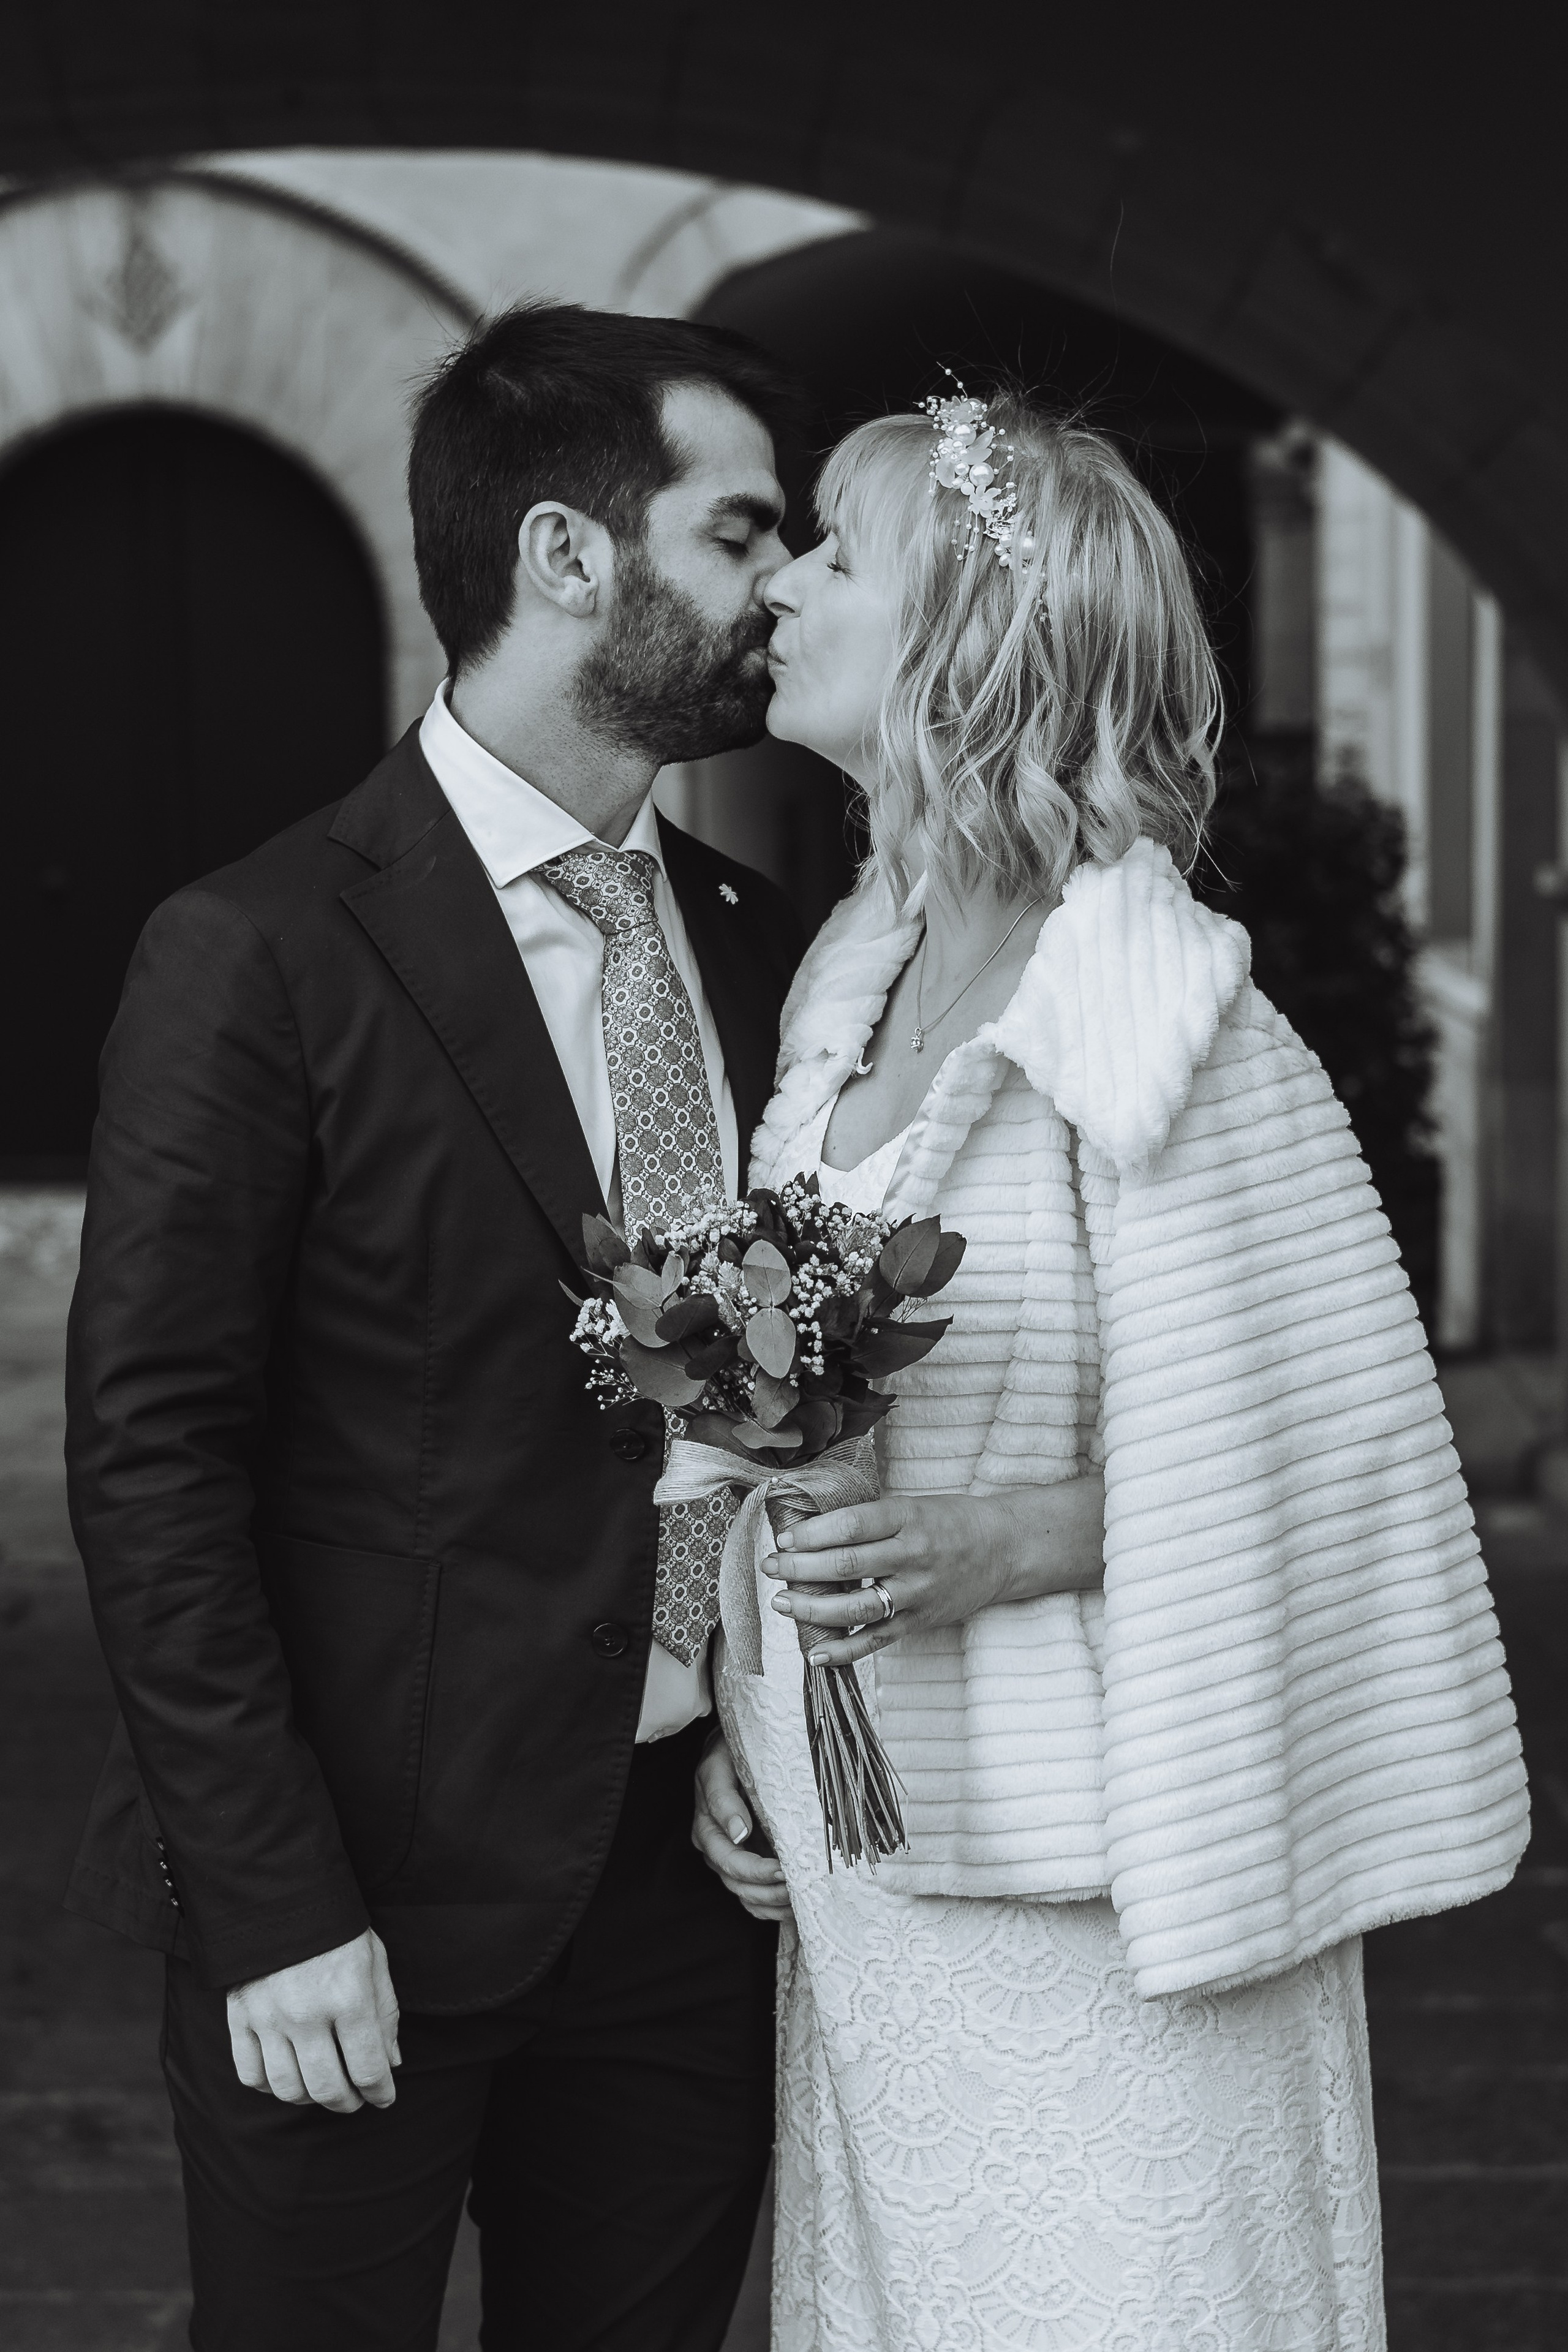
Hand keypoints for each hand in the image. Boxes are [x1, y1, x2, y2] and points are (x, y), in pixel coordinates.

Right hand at [226, 1928, 400, 2112]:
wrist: (282, 1897)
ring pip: (288, 2089)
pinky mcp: (240, 2017)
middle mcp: (307, 2014)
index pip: (369, 2069)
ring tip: (323, 2086)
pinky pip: (250, 2074)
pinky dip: (271, 2085)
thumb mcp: (374, 1962)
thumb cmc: (337, 1930)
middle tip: (355, 2098)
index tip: (385, 2097)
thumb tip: (391, 2063)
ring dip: (311, 2098)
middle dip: (348, 2103)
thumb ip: (385, 2015)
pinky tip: (288, 2074)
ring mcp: (269, 2018)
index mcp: (349, 1997)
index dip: (381, 2092)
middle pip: (328, 2088)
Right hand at [692, 1732, 791, 1923]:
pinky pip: (755, 1901)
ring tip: (804, 1899)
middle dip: (769, 1890)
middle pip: (738, 1883)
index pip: (728, 1858)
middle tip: (801, 1885)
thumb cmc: (730, 1754)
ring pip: (746, 1897)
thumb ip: (724, 1798)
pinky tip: (796, 1908)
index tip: (783, 1869)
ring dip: (774, 1904)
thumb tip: (738, 1833)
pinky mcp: (745, 1867)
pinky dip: (774, 1910)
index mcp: (706, 1825)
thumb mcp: (721, 1765)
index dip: (756, 1870)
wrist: (733, 1751)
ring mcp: (729, 1860)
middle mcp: (715, 1848)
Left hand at [765, 1475, 1106, 1666]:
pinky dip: (844, 1651)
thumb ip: (869, 1519)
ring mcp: (917, 1592)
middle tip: (770, 1568)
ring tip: (783, 1604)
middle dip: (801, 1568)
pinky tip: (815, 1653)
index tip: (784, 1539)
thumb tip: (809, 1531)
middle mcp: (912, 1555)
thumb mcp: (911, 1506)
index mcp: (907, 1518)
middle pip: (847, 1564)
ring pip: (858, 1607)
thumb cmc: (948, 1521)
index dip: (813, 1534)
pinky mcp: (920, 1622)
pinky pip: (877, 1641)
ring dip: (814, 1609)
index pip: (851, 1526)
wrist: (1003, 1549)